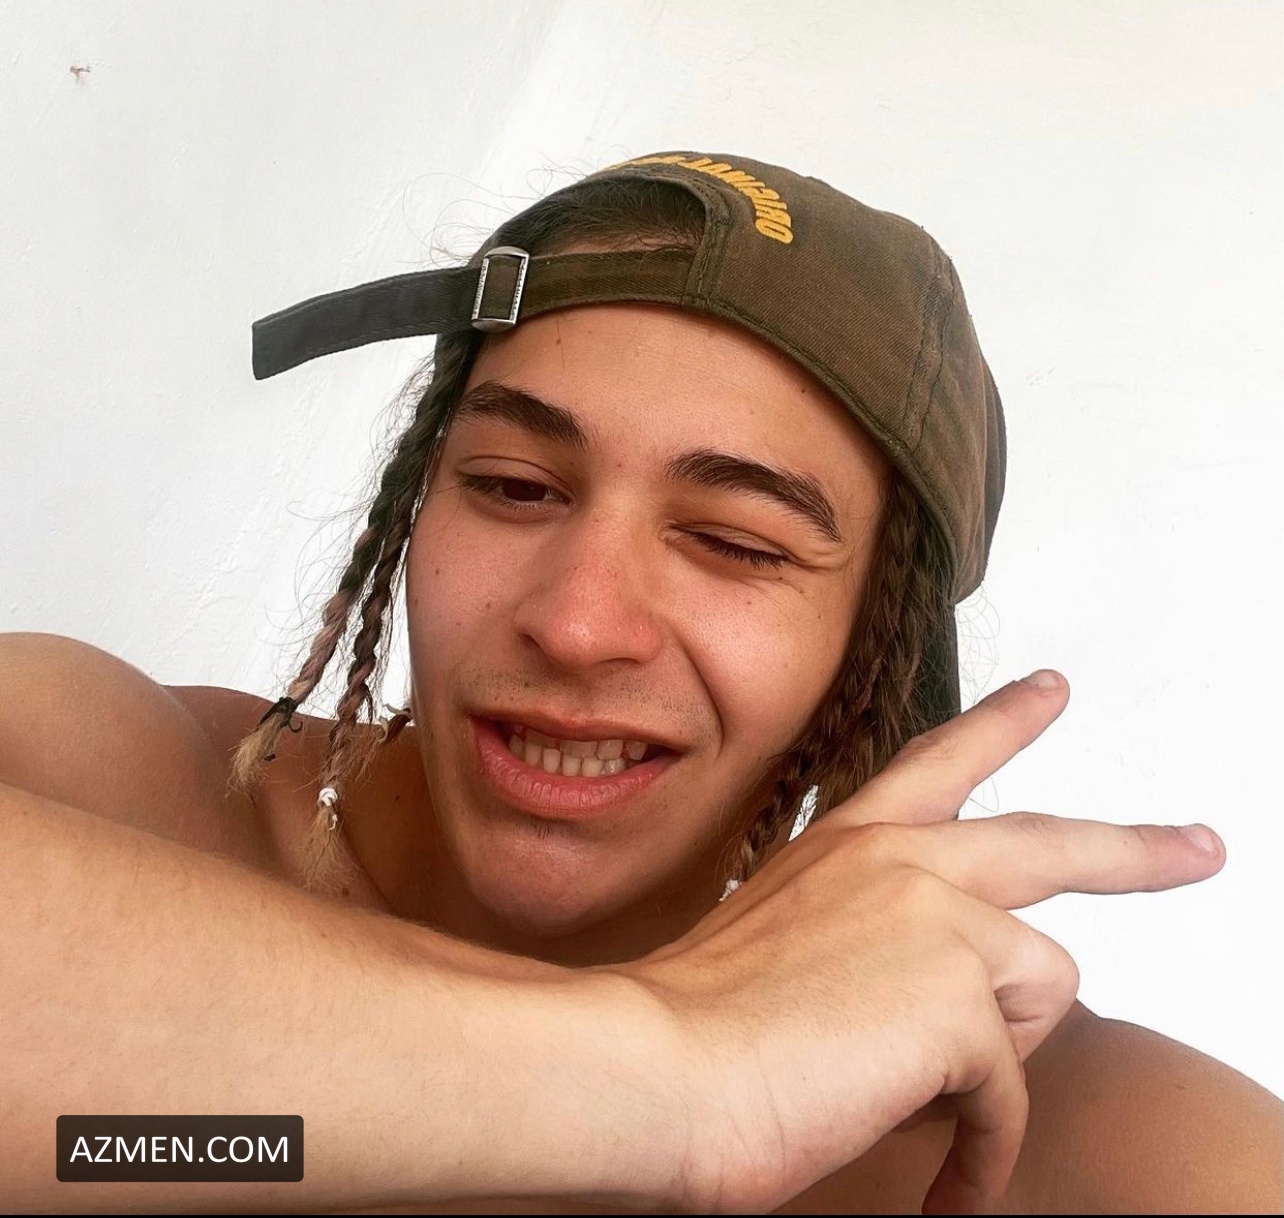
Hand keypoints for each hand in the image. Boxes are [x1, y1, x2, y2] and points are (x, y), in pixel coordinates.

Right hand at [613, 671, 1223, 1213]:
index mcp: (848, 842)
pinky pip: (1010, 1095)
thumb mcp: (791, 947)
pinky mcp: (959, 995)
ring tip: (913, 1093)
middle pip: (1052, 841)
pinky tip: (938, 1175)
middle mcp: (900, 858)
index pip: (940, 760)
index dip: (1003, 723)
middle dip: (1138, 849)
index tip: (1050, 689)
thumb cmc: (700, 1023)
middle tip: (1200, 846)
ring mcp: (936, 916)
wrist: (659, 1066)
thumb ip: (873, 942)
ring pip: (1039, 994)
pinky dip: (977, 1148)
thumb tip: (955, 1001)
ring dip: (994, 1059)